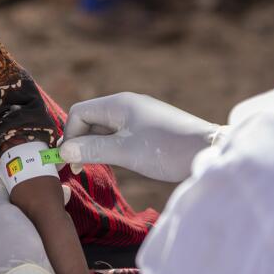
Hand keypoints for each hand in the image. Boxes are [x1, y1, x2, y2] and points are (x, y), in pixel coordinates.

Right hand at [60, 92, 220, 181]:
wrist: (209, 151)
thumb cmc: (167, 149)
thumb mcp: (125, 152)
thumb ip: (92, 150)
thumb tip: (64, 152)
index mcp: (118, 103)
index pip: (79, 113)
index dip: (70, 136)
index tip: (70, 162)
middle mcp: (126, 104)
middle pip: (90, 119)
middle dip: (81, 142)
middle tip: (79, 169)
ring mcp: (138, 115)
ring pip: (105, 129)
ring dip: (96, 146)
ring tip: (97, 167)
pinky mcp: (148, 127)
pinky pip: (119, 134)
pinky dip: (111, 147)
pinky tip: (116, 162)